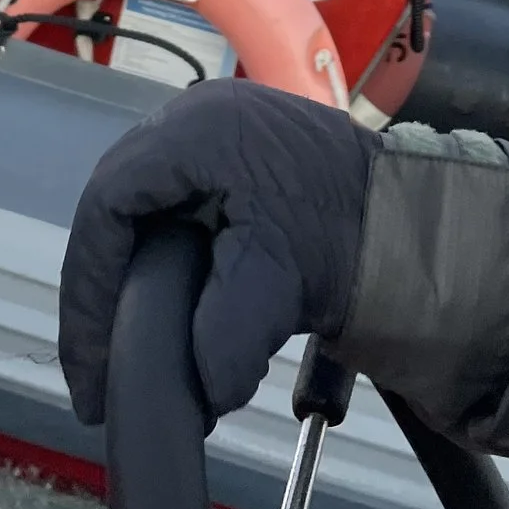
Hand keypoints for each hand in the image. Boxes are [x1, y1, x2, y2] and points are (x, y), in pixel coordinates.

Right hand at [59, 80, 379, 426]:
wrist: (420, 220)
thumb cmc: (352, 233)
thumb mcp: (278, 287)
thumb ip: (225, 340)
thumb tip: (202, 391)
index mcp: (195, 131)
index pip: (106, 207)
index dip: (88, 286)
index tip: (91, 357)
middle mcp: (196, 116)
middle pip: (117, 206)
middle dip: (102, 289)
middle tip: (96, 367)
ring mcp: (217, 132)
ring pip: (142, 209)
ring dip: (130, 278)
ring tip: (122, 348)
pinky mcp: (237, 158)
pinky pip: (174, 208)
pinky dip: (160, 263)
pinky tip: (161, 312)